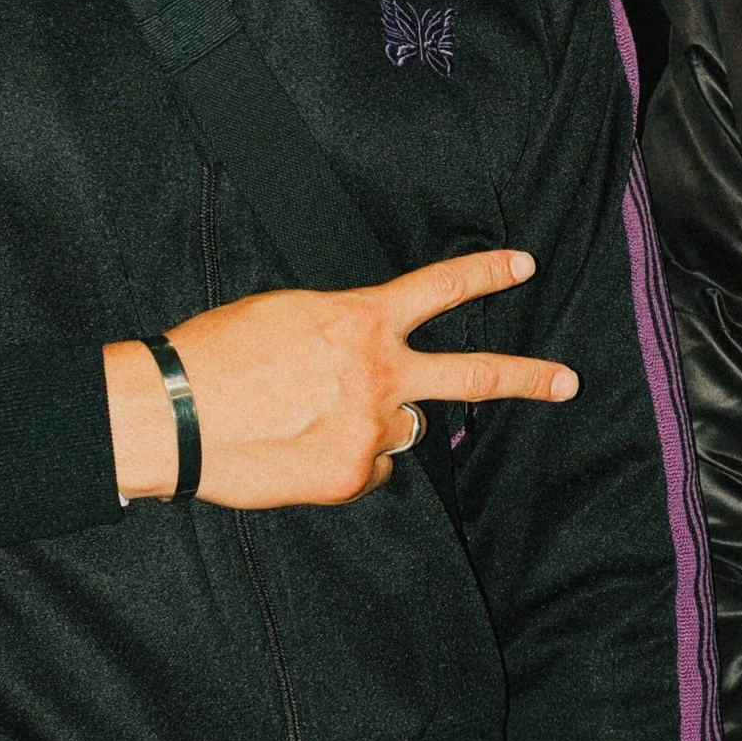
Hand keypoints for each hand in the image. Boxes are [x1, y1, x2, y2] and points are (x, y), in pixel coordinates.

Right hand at [104, 246, 572, 506]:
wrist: (174, 413)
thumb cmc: (216, 355)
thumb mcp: (286, 314)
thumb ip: (342, 330)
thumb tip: (364, 355)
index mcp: (360, 320)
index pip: (439, 288)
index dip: (485, 274)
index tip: (523, 266)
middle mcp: (379, 372)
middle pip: (470, 377)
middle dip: (526, 377)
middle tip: (567, 381)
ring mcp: (371, 428)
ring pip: (400, 431)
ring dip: (372, 426)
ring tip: (311, 420)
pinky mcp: (352, 474)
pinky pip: (368, 468)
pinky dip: (344, 463)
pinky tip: (299, 450)